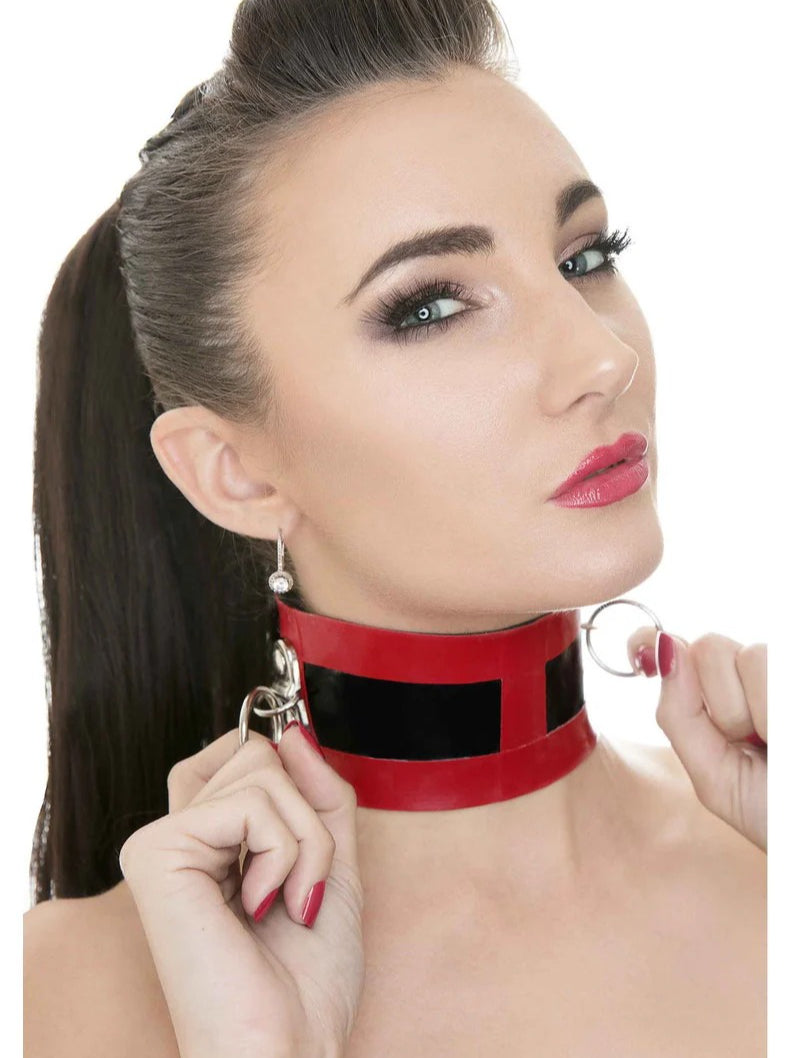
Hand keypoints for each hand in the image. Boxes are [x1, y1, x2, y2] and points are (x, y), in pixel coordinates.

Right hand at [118, 722, 365, 1057]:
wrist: (287, 1049)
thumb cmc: (307, 978)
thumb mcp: (332, 862)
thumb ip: (317, 792)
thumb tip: (292, 730)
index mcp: (208, 840)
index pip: (245, 753)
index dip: (287, 781)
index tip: (302, 841)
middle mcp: (176, 835)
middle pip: (258, 753)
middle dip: (308, 818)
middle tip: (298, 888)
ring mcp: (160, 842)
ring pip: (263, 769)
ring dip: (306, 843)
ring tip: (286, 903)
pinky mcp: (156, 853)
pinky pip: (253, 803)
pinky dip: (287, 854)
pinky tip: (260, 906)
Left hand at [627, 628, 766, 852]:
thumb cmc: (773, 812)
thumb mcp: (714, 776)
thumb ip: (680, 715)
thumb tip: (658, 647)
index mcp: (718, 698)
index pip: (675, 647)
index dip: (655, 644)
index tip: (640, 653)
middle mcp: (751, 675)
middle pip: (709, 647)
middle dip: (722, 700)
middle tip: (748, 740)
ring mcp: (781, 670)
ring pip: (750, 655)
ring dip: (758, 710)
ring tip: (775, 744)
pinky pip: (773, 667)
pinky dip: (775, 714)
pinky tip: (784, 738)